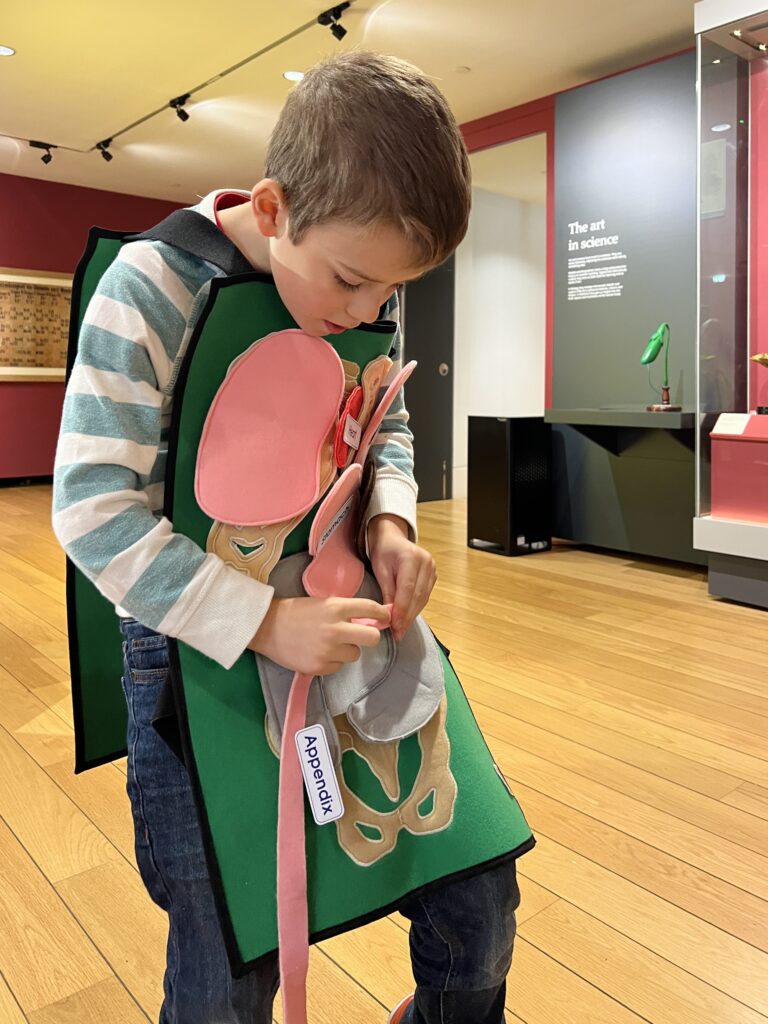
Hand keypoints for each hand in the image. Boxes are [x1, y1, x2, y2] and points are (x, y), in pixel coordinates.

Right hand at [248, 596, 389, 675]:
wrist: (267, 627)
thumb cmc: (296, 612)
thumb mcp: (323, 603)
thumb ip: (345, 611)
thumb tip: (371, 619)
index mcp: (336, 608)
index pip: (371, 609)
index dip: (382, 613)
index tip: (385, 617)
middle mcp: (335, 629)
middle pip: (373, 638)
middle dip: (370, 637)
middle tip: (360, 636)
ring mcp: (328, 650)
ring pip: (355, 655)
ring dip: (347, 650)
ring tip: (329, 644)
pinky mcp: (320, 667)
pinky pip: (338, 667)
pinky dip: (332, 661)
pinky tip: (318, 653)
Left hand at [367, 514, 436, 640]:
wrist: (393, 537)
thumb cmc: (383, 551)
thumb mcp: (380, 569)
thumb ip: (387, 591)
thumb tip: (390, 614)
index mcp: (411, 558)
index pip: (408, 589)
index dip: (402, 609)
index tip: (395, 625)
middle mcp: (426, 563)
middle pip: (417, 596)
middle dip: (407, 616)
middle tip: (398, 633)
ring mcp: (432, 569)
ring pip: (423, 598)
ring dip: (412, 615)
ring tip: (401, 629)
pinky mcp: (433, 575)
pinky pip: (425, 595)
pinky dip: (416, 607)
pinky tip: (407, 617)